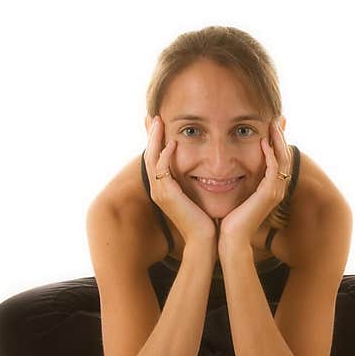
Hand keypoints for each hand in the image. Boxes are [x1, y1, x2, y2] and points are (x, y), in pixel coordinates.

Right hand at [144, 115, 218, 251]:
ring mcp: (159, 192)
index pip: (155, 158)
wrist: (205, 240)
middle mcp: (158, 189)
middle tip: (152, 116)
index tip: (159, 123)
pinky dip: (165, 155)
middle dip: (150, 134)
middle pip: (148, 154)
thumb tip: (205, 168)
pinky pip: (161, 169)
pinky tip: (172, 143)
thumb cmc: (205, 219)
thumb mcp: (198, 195)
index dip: (155, 140)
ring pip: (151, 158)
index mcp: (164, 188)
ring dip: (154, 139)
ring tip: (158, 122)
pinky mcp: (166, 195)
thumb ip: (195, 181)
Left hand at [218, 117, 290, 253]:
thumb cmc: (229, 220)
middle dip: (281, 136)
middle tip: (277, 118)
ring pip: (282, 160)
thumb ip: (238, 182)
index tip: (270, 125)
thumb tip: (228, 169)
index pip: (278, 160)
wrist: (230, 238)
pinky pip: (274, 169)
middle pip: (284, 156)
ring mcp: (274, 192)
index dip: (276, 142)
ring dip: (278, 140)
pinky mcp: (268, 194)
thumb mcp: (236, 195)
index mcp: (270, 189)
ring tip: (273, 124)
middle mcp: (276, 189)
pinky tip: (263, 142)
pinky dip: (270, 154)